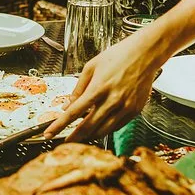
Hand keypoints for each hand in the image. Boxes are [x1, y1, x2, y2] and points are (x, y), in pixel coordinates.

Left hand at [44, 36, 161, 141]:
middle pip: (88, 126)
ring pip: (103, 130)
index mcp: (98, 88)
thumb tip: (68, 105)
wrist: (145, 53)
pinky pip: (117, 126)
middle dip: (75, 136)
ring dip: (91, 135)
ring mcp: (125, 107)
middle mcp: (112, 100)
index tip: (49, 134)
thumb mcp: (91, 67)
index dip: (59, 125)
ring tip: (83, 135)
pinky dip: (106, 129)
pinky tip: (100, 126)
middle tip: (67, 141)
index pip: (74, 112)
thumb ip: (78, 88)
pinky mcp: (135, 110)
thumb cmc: (118, 56)